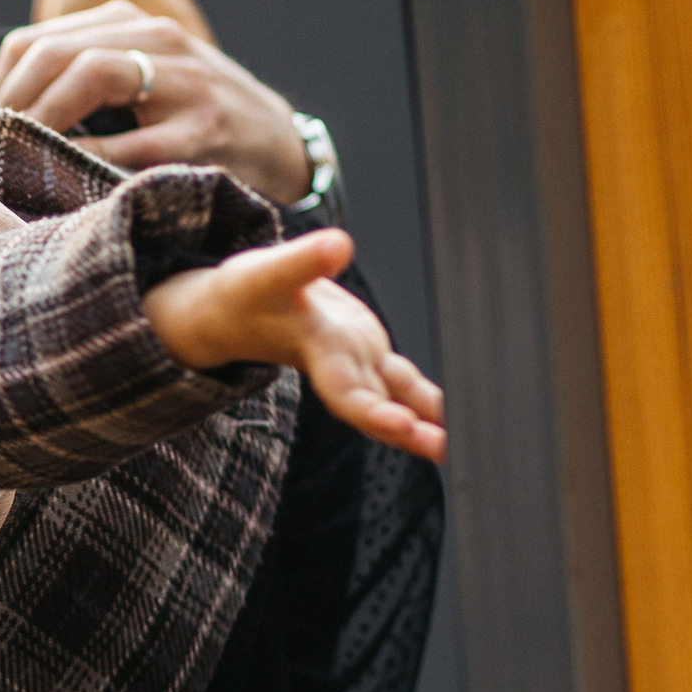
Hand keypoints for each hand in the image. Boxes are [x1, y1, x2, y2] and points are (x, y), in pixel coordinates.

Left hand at [0, 1, 311, 203]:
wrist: (275, 143)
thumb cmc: (187, 114)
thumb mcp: (137, 75)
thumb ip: (78, 76)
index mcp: (130, 24)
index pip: (37, 42)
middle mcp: (158, 40)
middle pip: (57, 53)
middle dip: (13, 103)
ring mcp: (183, 83)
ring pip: (91, 75)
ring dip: (43, 120)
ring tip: (20, 156)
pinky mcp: (199, 133)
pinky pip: (125, 142)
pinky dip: (85, 157)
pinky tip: (63, 176)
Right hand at [142, 228, 445, 461]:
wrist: (233, 312)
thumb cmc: (245, 295)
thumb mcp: (264, 273)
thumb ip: (303, 260)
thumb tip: (339, 245)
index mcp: (314, 350)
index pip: (343, 389)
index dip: (371, 411)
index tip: (402, 425)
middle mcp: (338, 364)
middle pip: (373, 405)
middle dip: (405, 430)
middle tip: (442, 447)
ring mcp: (355, 361)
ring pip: (393, 399)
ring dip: (424, 423)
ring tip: (457, 445)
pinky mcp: (367, 352)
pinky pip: (402, 382)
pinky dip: (427, 400)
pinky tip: (458, 414)